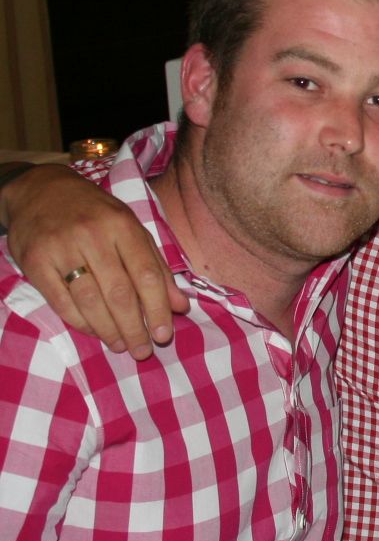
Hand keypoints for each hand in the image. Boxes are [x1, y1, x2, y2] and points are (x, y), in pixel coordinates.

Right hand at [2, 164, 188, 357]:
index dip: (158, 309)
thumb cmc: (95, 214)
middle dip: (135, 327)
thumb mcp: (132, 229)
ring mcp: (62, 249)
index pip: (147, 275)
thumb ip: (157, 267)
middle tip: (143, 350)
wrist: (41, 190)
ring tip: (121, 345)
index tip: (165, 335)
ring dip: (109, 330)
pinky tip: (95, 332)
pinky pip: (61, 301)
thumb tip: (180, 306)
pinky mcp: (36, 262)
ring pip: (90, 300)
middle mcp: (93, 236)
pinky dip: (80, 322)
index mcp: (123, 226)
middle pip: (120, 292)